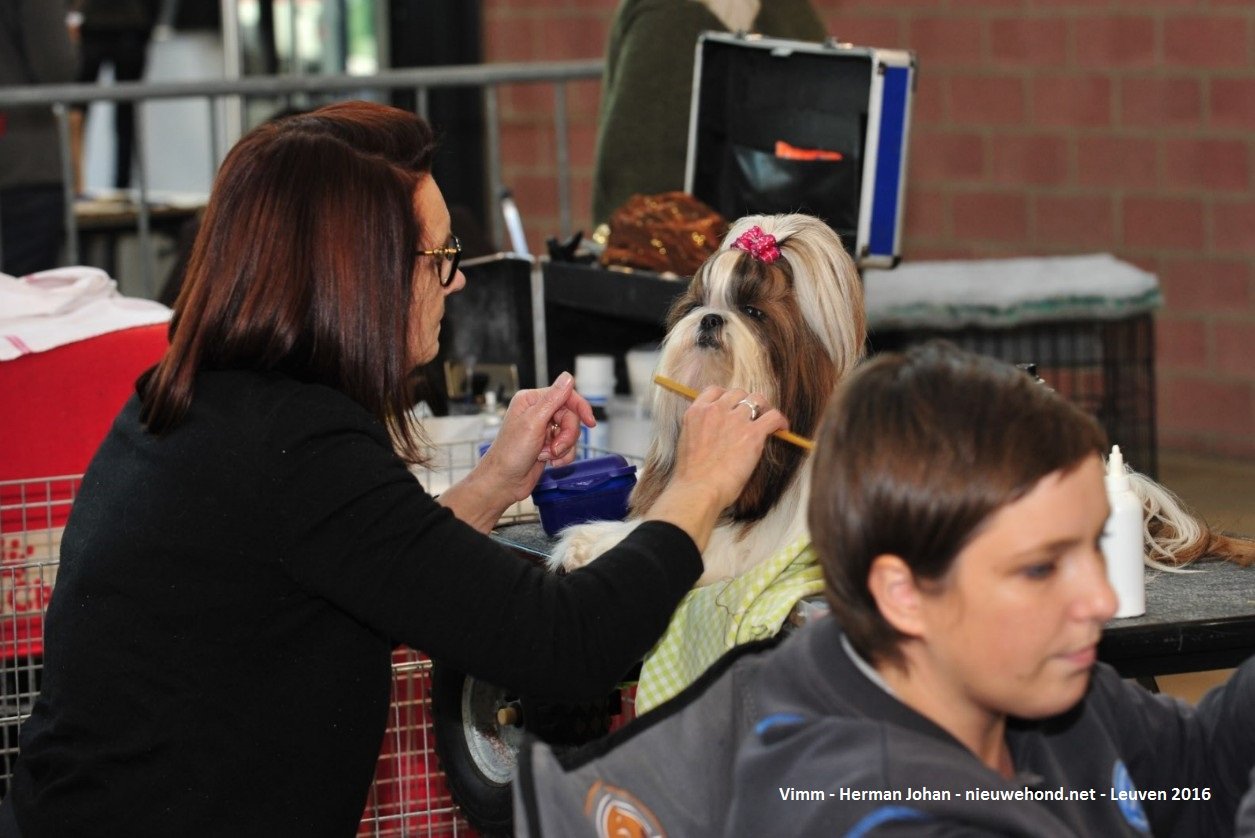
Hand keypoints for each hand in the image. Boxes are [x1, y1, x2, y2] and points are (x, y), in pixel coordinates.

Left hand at [476, 371, 595, 502]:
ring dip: (564, 447)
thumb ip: (552, 399)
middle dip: (567, 435)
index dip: (580, 408)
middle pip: (570, 416)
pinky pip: (568, 446)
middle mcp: (538, 412)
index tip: (590, 422)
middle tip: (556, 448)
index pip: (565, 395)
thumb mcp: (533, 422)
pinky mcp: (548, 444)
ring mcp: (544, 429)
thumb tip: (567, 377)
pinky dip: (563, 456)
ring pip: (571, 433)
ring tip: (548, 456)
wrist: (504, 482)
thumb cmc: (510, 453)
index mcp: (532, 400)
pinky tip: (551, 462)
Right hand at [671, 387, 787, 511]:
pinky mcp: (752, 434)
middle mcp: (716, 411)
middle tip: (752, 416)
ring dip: (763, 408)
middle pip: (738, 393)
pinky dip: (780, 421)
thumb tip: (718, 434)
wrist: (698, 489)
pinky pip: (773, 417)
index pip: (714, 391)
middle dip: (746, 402)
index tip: (733, 406)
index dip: (726, 397)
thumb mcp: (688, 442)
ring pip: (757, 400)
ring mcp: (735, 420)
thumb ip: (702, 430)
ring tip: (768, 420)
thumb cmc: (692, 475)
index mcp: (696, 412)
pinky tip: (782, 429)